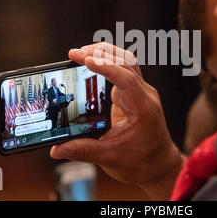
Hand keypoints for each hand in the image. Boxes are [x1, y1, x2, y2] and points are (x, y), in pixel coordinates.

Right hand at [50, 43, 184, 199]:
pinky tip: (93, 63)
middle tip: (75, 53)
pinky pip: (123, 71)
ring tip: (83, 52)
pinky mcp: (134, 94)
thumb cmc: (142, 162)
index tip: (85, 59)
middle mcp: (144, 95)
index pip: (126, 78)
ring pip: (126, 62)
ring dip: (106, 54)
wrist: (159, 165)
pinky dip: (109, 63)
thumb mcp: (110, 158)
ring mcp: (141, 92)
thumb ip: (83, 151)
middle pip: (126, 62)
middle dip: (100, 54)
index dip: (106, 67)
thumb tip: (56, 149)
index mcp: (142, 108)